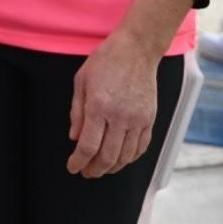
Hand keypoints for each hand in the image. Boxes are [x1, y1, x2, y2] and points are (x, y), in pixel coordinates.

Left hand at [68, 32, 159, 177]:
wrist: (136, 50)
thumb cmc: (105, 62)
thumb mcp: (81, 82)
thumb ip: (77, 112)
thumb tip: (74, 138)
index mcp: (99, 106)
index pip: (88, 146)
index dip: (79, 161)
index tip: (72, 167)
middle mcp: (120, 117)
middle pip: (107, 156)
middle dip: (94, 169)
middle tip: (86, 173)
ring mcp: (138, 120)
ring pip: (126, 156)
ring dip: (112, 167)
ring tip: (101, 168)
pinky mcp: (150, 119)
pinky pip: (141, 147)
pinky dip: (130, 158)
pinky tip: (121, 159)